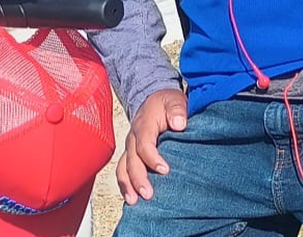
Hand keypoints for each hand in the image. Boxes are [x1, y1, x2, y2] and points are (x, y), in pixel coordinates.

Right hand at [117, 88, 186, 204]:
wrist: (155, 101)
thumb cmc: (166, 103)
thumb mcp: (174, 100)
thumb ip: (177, 109)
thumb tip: (179, 123)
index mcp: (144, 123)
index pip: (144, 144)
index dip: (152, 158)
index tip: (165, 170)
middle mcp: (133, 137)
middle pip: (131, 160)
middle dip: (138, 178)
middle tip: (148, 194)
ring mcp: (130, 147)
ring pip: (123, 168)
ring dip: (127, 185)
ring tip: (134, 201)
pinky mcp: (131, 155)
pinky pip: (123, 171)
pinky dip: (125, 185)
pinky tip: (131, 198)